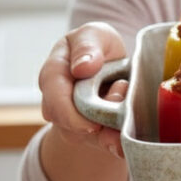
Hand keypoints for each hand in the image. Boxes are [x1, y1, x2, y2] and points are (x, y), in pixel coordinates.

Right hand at [38, 21, 128, 157]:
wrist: (111, 64)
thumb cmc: (97, 47)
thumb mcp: (94, 34)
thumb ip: (87, 46)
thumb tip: (82, 68)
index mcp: (54, 75)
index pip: (53, 100)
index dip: (70, 115)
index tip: (90, 124)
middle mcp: (58, 103)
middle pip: (69, 125)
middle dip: (97, 122)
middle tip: (122, 95)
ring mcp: (74, 121)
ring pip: (87, 138)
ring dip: (110, 131)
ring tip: (127, 108)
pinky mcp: (94, 134)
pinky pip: (103, 145)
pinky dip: (116, 145)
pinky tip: (127, 144)